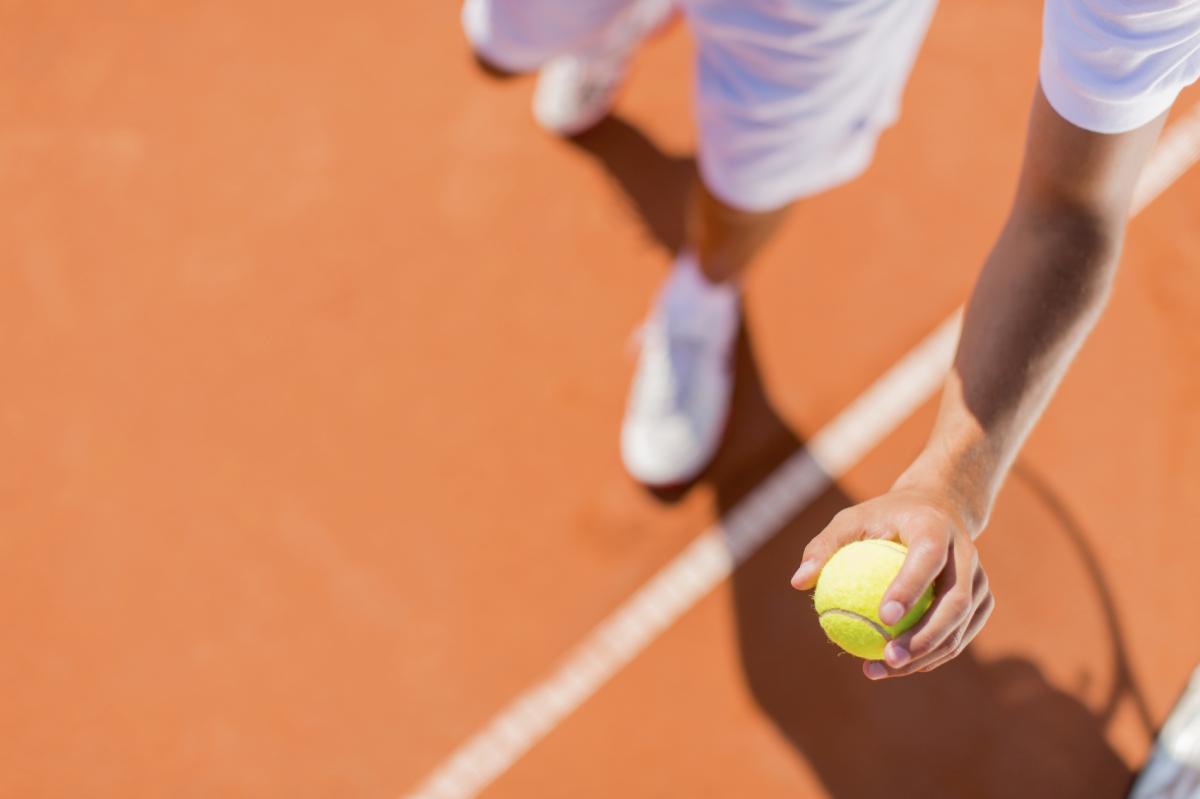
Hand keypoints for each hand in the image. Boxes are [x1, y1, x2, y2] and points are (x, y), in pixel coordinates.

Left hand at [790, 488, 993, 679]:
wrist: (936, 509)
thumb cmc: (883, 516)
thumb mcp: (850, 519)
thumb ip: (824, 547)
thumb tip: (798, 582)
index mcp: (936, 528)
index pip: (927, 560)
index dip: (910, 589)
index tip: (883, 617)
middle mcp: (966, 554)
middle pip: (956, 602)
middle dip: (926, 636)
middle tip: (888, 656)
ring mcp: (979, 578)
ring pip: (961, 626)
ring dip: (927, 654)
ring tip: (883, 668)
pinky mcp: (983, 599)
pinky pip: (961, 635)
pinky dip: (933, 655)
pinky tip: (898, 667)